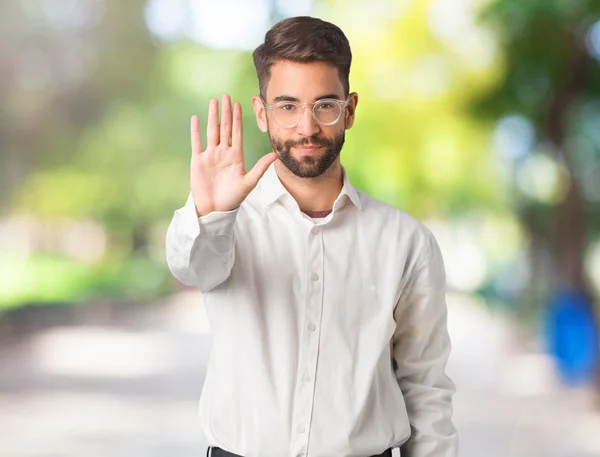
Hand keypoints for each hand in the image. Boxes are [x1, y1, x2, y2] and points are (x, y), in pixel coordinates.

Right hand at [190, 94, 276, 216]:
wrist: (214, 209)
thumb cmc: (232, 198)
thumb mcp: (249, 182)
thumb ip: (260, 167)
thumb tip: (275, 155)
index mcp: (235, 156)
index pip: (237, 133)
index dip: (238, 118)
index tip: (239, 104)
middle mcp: (223, 153)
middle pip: (224, 128)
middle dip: (226, 112)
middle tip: (226, 95)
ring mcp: (210, 155)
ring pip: (211, 131)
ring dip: (212, 116)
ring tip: (214, 102)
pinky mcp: (197, 161)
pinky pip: (197, 142)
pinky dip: (196, 130)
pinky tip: (196, 118)